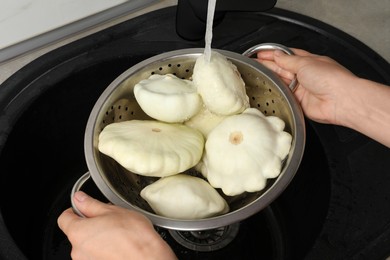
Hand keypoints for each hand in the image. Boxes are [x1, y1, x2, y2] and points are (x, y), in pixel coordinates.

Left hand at [58, 191, 176, 259]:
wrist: (148, 258)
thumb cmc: (134, 237)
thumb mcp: (112, 211)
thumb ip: (90, 204)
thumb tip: (79, 199)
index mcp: (78, 232)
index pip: (64, 218)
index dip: (75, 210)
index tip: (85, 207)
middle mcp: (78, 251)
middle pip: (78, 232)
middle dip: (91, 224)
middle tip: (109, 219)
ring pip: (88, 245)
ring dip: (99, 238)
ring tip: (118, 234)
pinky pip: (96, 255)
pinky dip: (104, 250)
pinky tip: (119, 246)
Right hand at [256, 48, 355, 124]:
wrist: (340, 100)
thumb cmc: (331, 79)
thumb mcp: (305, 62)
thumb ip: (288, 60)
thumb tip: (277, 55)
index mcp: (309, 61)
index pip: (287, 55)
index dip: (273, 54)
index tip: (260, 54)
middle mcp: (305, 75)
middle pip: (282, 68)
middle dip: (268, 65)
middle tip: (254, 63)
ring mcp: (302, 88)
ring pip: (282, 82)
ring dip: (271, 78)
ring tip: (257, 74)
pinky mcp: (299, 102)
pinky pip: (284, 96)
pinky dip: (277, 92)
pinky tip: (269, 89)